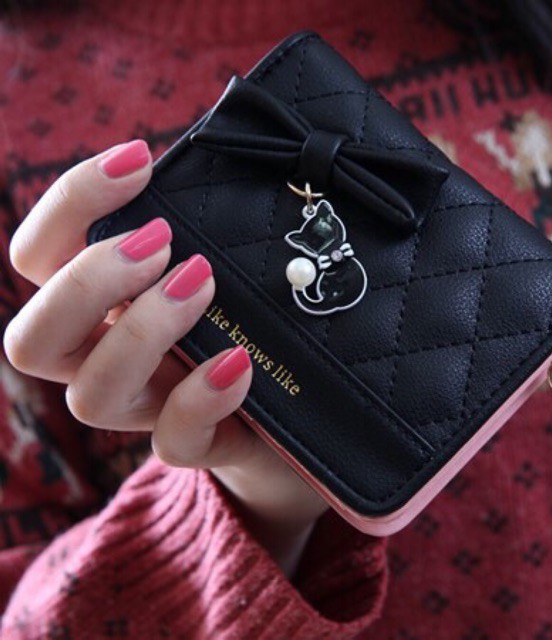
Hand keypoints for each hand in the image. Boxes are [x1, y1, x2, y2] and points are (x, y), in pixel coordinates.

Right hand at [3, 139, 327, 577]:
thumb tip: (211, 160)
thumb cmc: (248, 318)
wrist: (294, 408)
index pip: (40, 258)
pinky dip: (199, 397)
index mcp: (101, 306)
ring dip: (140, 331)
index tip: (139, 159)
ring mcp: (147, 408)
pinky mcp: (196, 442)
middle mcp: (106, 358)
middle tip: (160, 240)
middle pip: (30, 342)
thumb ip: (202, 227)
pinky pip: (172, 440)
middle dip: (87, 282)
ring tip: (201, 281)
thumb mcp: (223, 266)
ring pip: (89, 396)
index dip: (70, 204)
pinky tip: (238, 361)